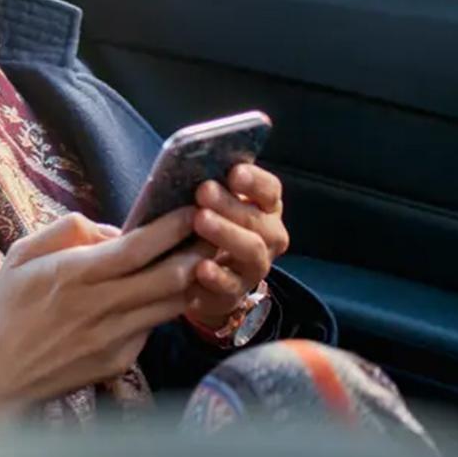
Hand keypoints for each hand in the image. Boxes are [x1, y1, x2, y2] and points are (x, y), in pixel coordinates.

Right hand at [0, 208, 203, 421]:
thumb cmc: (6, 310)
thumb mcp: (21, 256)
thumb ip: (67, 231)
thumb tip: (113, 229)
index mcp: (74, 276)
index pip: (136, 248)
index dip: (170, 228)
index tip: (191, 209)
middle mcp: (99, 308)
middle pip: (168, 278)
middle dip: (199, 251)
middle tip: (219, 230)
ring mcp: (113, 339)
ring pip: (170, 305)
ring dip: (194, 280)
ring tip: (209, 257)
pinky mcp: (119, 361)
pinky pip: (151, 327)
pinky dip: (165, 307)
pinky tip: (172, 291)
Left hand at [185, 163, 289, 327]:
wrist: (208, 279)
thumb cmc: (209, 226)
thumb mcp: (212, 204)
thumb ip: (211, 186)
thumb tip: (188, 161)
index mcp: (265, 208)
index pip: (270, 190)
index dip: (254, 181)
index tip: (234, 172)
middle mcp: (268, 237)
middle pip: (258, 220)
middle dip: (231, 204)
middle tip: (204, 191)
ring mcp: (255, 268)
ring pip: (251, 251)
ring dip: (226, 234)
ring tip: (200, 220)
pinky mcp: (235, 295)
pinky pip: (230, 288)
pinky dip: (215, 278)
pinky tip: (199, 267)